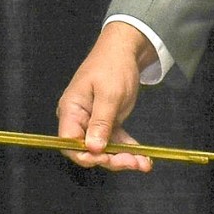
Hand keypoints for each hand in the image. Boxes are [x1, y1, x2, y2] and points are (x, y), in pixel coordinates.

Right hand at [55, 21, 154, 172]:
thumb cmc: (112, 66)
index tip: (105, 157)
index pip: (69, 142)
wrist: (124, 50)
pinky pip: (115, 142)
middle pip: (87, 150)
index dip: (84, 154)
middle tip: (132, 162)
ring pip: (103, 149)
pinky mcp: (107, 123)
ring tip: (143, 163)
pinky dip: (128, 150)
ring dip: (123, 158)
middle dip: (110, 159)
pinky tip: (143, 158)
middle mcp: (78, 120)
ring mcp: (93, 123)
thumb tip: (93, 149)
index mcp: (71, 111)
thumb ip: (100, 122)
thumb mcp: (109, 94)